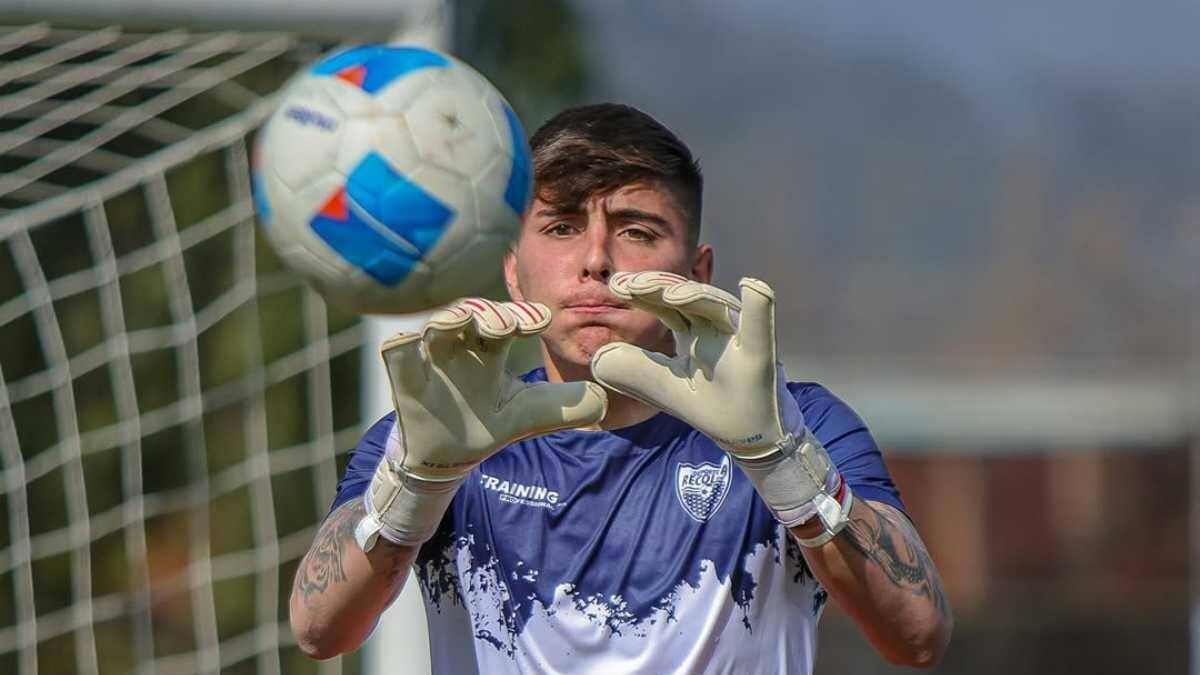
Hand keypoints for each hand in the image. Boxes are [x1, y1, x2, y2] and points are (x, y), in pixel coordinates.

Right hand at [357, 298, 607, 548]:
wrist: (447, 455)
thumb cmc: (488, 424)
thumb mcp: (530, 415)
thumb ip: (565, 406)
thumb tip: (603, 399)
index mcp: (492, 348)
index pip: (509, 320)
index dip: (523, 315)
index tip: (542, 320)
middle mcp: (462, 344)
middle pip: (474, 313)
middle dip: (491, 313)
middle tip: (507, 325)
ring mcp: (430, 356)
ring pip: (437, 323)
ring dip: (450, 319)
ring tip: (462, 322)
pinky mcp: (404, 374)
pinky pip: (397, 351)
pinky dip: (401, 345)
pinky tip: (408, 342)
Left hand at [589, 272, 850, 541]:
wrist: (753, 438)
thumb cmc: (715, 408)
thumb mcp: (667, 390)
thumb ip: (637, 372)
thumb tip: (598, 359)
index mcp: (694, 331)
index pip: (666, 304)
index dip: (643, 293)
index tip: (616, 286)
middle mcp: (717, 327)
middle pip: (688, 297)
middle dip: (660, 286)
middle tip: (629, 283)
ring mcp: (742, 337)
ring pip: (718, 306)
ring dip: (696, 295)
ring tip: (670, 293)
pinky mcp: (763, 356)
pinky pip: (762, 328)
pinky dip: (760, 307)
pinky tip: (754, 286)